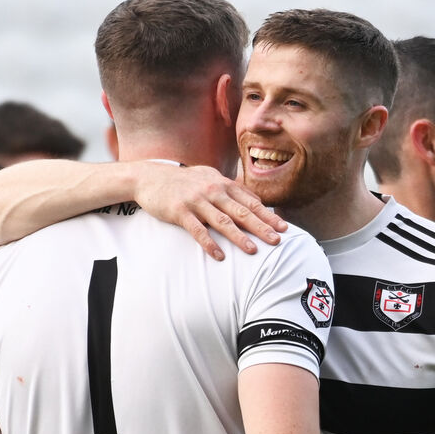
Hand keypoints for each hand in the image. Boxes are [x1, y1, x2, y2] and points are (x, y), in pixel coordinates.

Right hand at [132, 164, 286, 260]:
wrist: (151, 177)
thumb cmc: (184, 182)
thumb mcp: (210, 178)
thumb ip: (233, 189)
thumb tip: (257, 201)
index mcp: (222, 184)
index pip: (250, 202)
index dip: (268, 215)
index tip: (283, 228)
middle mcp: (213, 191)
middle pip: (241, 211)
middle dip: (261, 226)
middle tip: (277, 241)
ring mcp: (196, 201)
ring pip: (222, 221)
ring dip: (238, 236)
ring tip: (252, 250)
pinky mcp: (180, 211)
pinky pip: (197, 230)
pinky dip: (209, 243)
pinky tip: (219, 255)